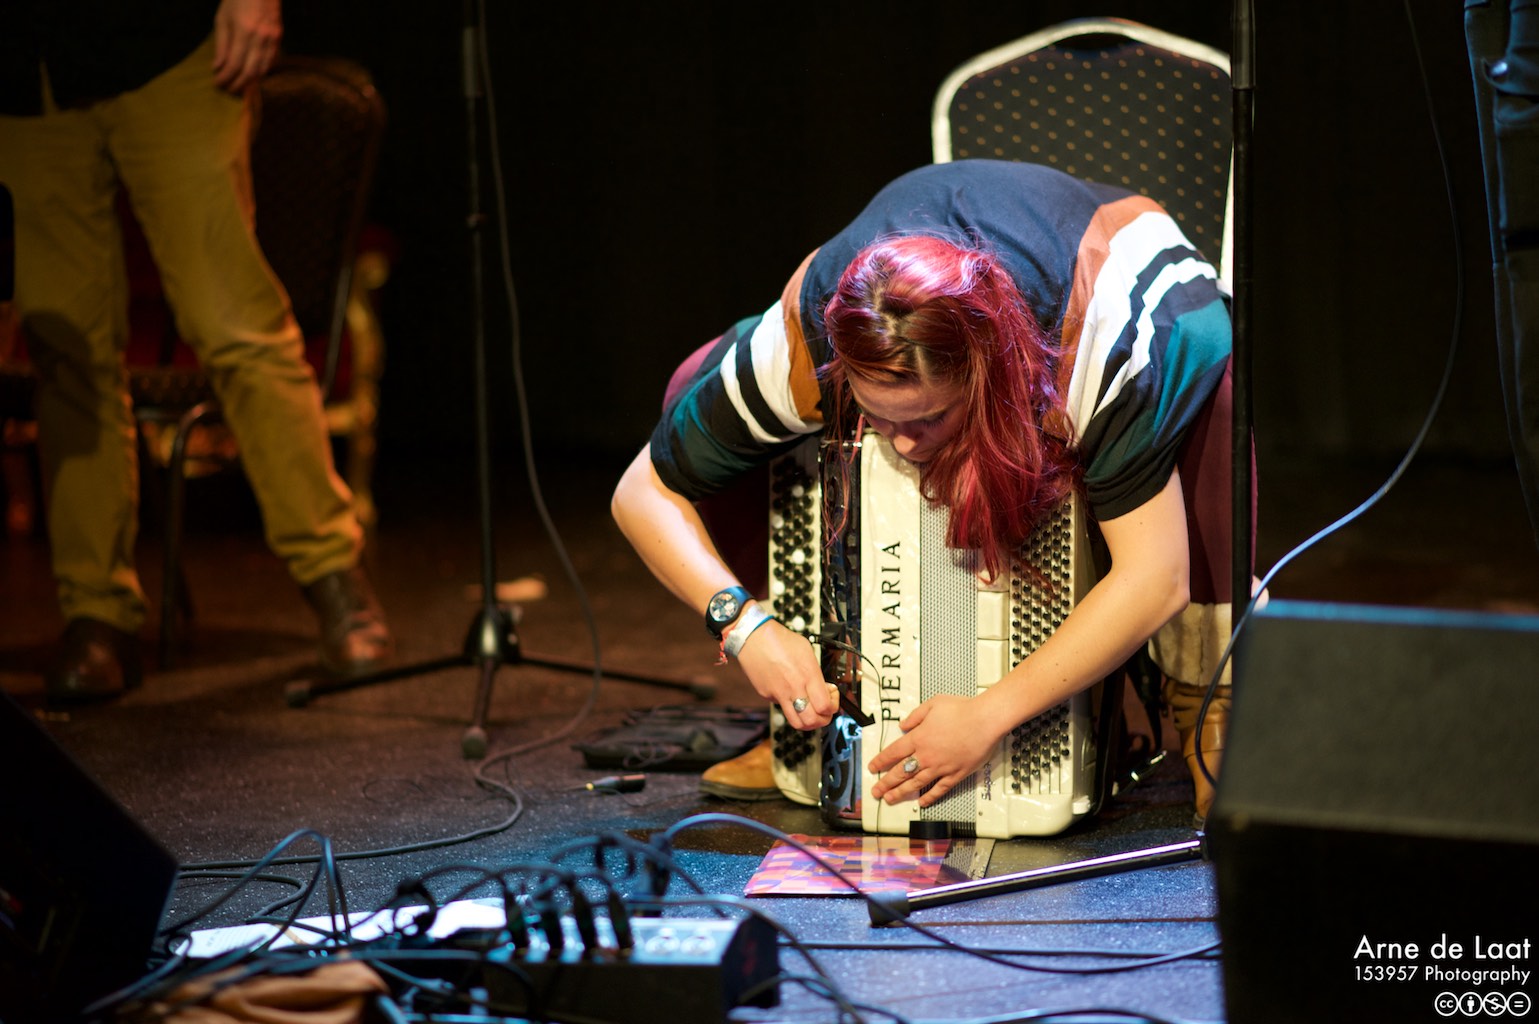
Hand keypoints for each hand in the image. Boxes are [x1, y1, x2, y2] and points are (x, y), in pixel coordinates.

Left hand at [212, 0, 282, 92]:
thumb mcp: (222, 18)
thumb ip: (221, 44)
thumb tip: (218, 68)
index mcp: (243, 31)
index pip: (234, 64)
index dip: (225, 77)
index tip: (217, 84)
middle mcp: (260, 38)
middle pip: (250, 72)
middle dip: (238, 85)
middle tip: (228, 91)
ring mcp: (273, 39)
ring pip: (263, 70)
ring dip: (250, 82)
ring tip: (240, 86)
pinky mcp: (279, 39)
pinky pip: (271, 62)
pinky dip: (261, 72)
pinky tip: (253, 75)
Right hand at [735, 619, 837, 729]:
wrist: (754, 638)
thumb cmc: (780, 640)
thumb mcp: (807, 652)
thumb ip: (816, 673)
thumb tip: (823, 688)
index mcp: (807, 675)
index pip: (825, 706)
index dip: (833, 706)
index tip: (831, 697)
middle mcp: (794, 688)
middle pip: (813, 721)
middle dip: (823, 719)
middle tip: (824, 709)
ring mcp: (779, 694)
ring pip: (797, 723)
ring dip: (807, 721)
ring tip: (810, 710)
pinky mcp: (767, 696)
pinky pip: (782, 707)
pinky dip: (790, 704)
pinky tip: (790, 691)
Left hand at [867, 695, 1007, 807]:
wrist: (985, 720)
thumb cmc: (961, 709)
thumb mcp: (933, 704)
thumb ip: (915, 716)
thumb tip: (903, 725)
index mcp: (918, 738)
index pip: (893, 753)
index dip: (880, 761)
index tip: (872, 768)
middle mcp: (926, 755)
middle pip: (900, 772)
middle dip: (886, 783)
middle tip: (876, 792)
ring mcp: (941, 767)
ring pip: (916, 784)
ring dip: (901, 793)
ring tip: (890, 799)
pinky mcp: (956, 774)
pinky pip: (940, 789)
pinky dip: (930, 797)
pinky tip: (922, 803)